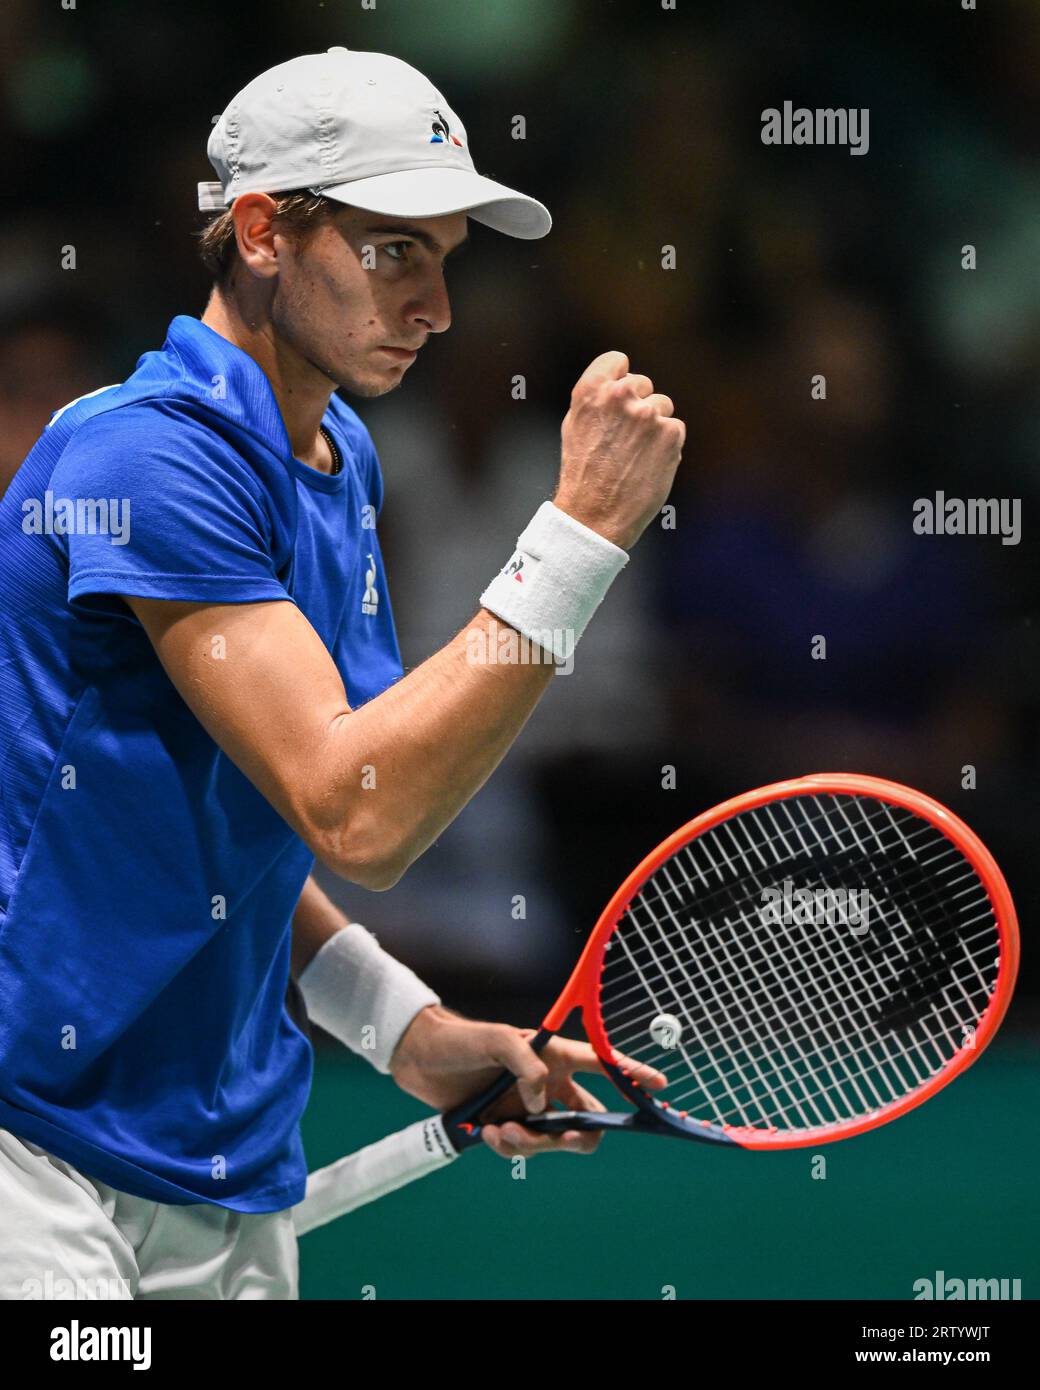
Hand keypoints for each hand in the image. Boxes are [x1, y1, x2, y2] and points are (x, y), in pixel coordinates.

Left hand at [388, 1005, 666, 1157]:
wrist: (419, 1058)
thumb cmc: (461, 1038)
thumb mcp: (498, 1041)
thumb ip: (527, 1068)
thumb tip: (540, 1106)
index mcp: (555, 1056)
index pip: (603, 1065)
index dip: (633, 1074)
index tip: (659, 1086)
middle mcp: (548, 1084)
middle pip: (588, 1119)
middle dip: (578, 1136)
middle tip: (562, 1136)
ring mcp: (528, 1107)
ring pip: (554, 1140)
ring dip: (532, 1144)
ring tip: (498, 1130)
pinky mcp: (506, 1124)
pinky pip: (522, 1148)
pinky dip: (508, 1148)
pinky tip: (486, 1133)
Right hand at [553, 350, 685, 550]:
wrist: (595, 515)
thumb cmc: (583, 473)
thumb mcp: (576, 425)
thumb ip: (598, 398)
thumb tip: (622, 382)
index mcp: (591, 389)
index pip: (617, 360)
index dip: (619, 378)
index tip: (619, 396)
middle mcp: (620, 395)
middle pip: (642, 383)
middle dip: (638, 404)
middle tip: (623, 439)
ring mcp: (648, 413)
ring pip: (662, 406)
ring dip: (654, 426)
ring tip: (634, 455)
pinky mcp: (670, 433)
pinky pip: (675, 428)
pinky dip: (667, 445)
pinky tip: (648, 465)